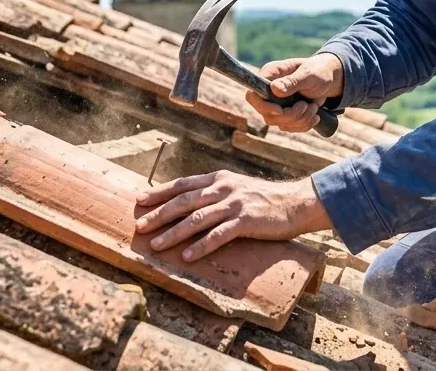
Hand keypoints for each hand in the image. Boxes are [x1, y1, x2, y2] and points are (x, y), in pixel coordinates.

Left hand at [135, 170, 331, 260]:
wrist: (296, 202)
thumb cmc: (264, 199)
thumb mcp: (237, 187)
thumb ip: (215, 192)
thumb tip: (188, 204)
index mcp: (219, 179)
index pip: (183, 184)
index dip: (160, 192)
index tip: (140, 201)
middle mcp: (224, 188)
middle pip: (184, 201)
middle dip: (159, 214)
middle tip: (140, 226)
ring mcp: (235, 204)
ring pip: (197, 219)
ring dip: (174, 233)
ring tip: (156, 245)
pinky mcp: (246, 221)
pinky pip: (218, 236)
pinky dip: (201, 246)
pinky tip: (187, 256)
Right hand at [246, 53, 343, 132]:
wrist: (328, 79)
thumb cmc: (318, 71)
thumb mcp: (308, 74)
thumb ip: (292, 81)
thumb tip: (274, 89)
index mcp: (270, 75)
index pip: (252, 95)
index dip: (263, 106)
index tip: (281, 110)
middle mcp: (268, 91)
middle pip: (267, 114)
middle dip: (290, 115)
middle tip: (307, 105)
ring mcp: (276, 104)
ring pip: (279, 123)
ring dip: (300, 119)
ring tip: (313, 107)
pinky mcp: (285, 115)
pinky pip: (289, 128)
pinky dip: (304, 124)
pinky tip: (315, 115)